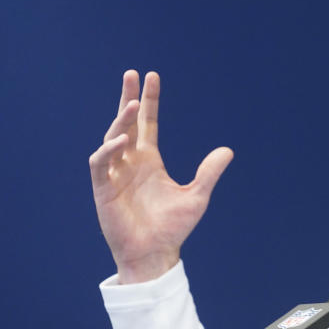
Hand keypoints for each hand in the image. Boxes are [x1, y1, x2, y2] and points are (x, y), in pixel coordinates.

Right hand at [89, 70, 233, 282]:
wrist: (155, 254)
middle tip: (131, 73)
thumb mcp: (197, 196)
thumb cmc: (172, 228)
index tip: (152, 77)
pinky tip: (122, 141)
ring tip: (134, 103)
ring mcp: (114, 174)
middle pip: (126, 123)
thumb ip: (209, 172)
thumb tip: (228, 150)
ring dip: (121, 121)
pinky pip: (100, 163)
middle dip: (128, 99)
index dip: (150, 101)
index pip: (147, 124)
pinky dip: (109, 151)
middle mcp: (130, 163)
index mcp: (149, 161)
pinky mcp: (103, 189)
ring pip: (112, 138)